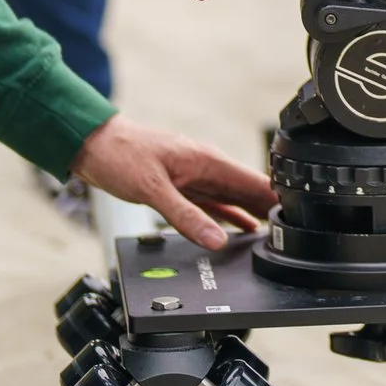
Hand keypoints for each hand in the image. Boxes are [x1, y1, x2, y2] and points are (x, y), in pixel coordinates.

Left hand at [72, 114, 274, 250]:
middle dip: (268, 208)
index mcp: (206, 161)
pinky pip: (211, 204)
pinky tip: (236, 228)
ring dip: (248, 214)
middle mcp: (205, 167)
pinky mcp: (179, 186)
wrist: (91, 146)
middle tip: (289, 233)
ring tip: (270, 235)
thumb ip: (186, 217)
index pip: (253, 181)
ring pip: (230, 199)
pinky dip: (225, 217)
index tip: (294, 217)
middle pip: (246, 191)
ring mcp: (193, 177)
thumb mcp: (154, 190)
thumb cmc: (120, 155)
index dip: (276, 198)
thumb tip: (216, 240)